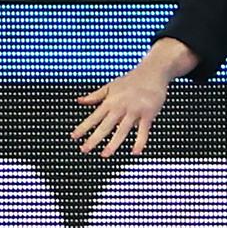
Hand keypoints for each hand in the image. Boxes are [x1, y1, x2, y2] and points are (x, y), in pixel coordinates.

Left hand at [71, 38, 196, 156]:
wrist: (152, 72)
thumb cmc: (131, 80)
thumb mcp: (111, 86)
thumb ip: (95, 96)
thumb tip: (79, 100)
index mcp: (110, 101)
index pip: (94, 117)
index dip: (83, 127)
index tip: (73, 137)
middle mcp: (120, 107)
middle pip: (105, 125)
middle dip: (94, 138)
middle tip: (84, 150)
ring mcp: (134, 110)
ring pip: (122, 130)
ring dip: (113, 143)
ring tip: (104, 155)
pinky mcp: (148, 113)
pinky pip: (143, 130)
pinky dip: (139, 141)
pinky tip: (135, 152)